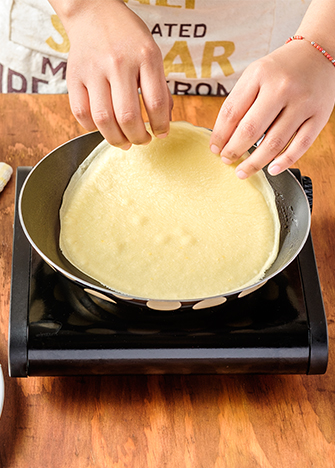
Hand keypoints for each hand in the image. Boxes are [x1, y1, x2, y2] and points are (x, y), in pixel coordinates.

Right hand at [61, 0, 172, 148]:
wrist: (93, 12)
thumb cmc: (127, 37)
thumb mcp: (152, 54)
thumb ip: (159, 87)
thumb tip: (164, 123)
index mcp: (145, 56)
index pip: (156, 103)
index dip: (161, 126)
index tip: (161, 134)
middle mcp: (118, 63)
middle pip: (128, 116)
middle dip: (138, 138)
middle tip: (143, 141)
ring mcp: (93, 70)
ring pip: (103, 120)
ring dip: (116, 139)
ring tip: (124, 141)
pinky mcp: (74, 77)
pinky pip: (81, 113)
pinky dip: (93, 128)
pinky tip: (103, 127)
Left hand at [209, 40, 334, 177]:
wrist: (318, 53)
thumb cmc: (281, 69)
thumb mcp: (255, 75)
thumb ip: (241, 102)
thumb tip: (224, 138)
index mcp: (260, 75)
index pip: (231, 112)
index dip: (219, 135)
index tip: (215, 149)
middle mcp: (282, 88)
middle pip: (250, 130)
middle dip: (234, 151)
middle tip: (227, 161)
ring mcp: (302, 103)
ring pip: (274, 143)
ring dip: (255, 162)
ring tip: (243, 171)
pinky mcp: (319, 116)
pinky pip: (301, 145)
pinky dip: (285, 161)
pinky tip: (272, 169)